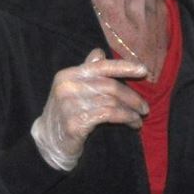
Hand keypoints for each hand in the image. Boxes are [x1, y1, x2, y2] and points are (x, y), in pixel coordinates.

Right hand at [31, 49, 149, 171]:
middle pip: (110, 86)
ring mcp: (69, 105)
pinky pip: (109, 115)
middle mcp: (67, 87)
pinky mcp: (75, 122)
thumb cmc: (65, 113)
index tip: (143, 70)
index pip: (100, 67)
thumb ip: (86, 71)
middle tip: (144, 107)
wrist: (49, 140)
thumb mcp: (72, 89)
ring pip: (112, 102)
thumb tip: (99, 52)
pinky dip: (126, 118)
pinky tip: (132, 123)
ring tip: (138, 118)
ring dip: (131, 110)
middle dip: (132, 97)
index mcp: (67, 75)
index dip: (124, 66)